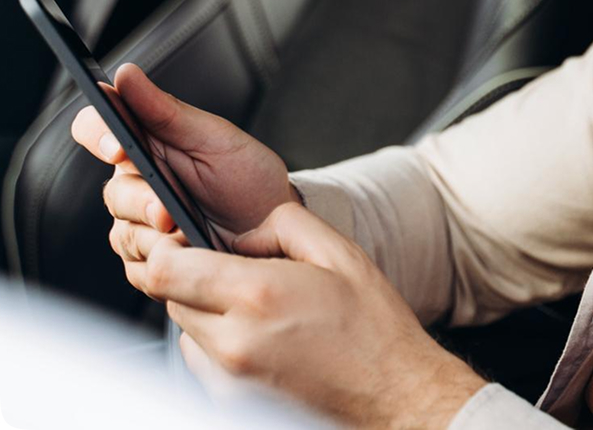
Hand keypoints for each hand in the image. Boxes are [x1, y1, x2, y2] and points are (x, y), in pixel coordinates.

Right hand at [71, 62, 297, 292]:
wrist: (275, 230)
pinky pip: (137, 266)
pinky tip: (189, 251)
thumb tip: (126, 75)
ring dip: (155, 235)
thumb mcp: (215, 139)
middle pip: (112, 191)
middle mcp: (138, 183)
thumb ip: (166, 110)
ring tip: (188, 231)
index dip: (97, 135)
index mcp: (148, 145)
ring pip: (122, 232)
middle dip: (141, 201)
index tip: (118, 148)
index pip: (97, 129)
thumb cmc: (248, 178)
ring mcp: (140, 224)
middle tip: (169, 208)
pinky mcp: (150, 261)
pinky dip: (164, 261)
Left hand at [147, 203, 485, 429]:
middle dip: (191, 274)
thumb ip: (285, 223)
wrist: (392, 395)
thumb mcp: (339, 253)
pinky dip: (219, 340)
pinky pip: (201, 359)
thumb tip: (244, 226)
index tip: (185, 236)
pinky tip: (261, 333)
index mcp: (258, 296)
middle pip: (170, 297)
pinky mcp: (229, 403)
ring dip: (205, 307)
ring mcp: (227, 380)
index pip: (165, 270)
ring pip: (184, 328)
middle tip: (231, 264)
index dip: (165, 247)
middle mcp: (233, 342)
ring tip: (256, 303)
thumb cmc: (373, 327)